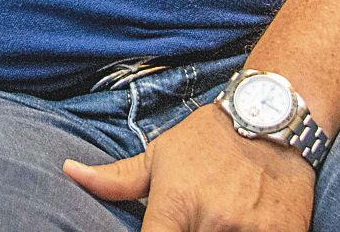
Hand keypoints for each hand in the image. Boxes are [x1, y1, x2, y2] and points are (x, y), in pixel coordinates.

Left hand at [63, 102, 313, 231]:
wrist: (270, 118)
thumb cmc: (207, 140)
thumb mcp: (160, 155)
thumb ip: (116, 178)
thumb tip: (69, 172)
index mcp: (175, 204)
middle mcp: (212, 220)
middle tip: (191, 223)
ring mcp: (250, 230)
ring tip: (217, 222)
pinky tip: (244, 225)